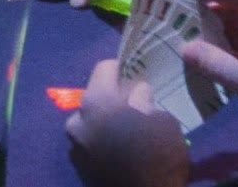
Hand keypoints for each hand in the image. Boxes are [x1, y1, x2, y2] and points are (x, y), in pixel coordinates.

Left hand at [66, 60, 188, 186]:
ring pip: (91, 123)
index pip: (103, 69)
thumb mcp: (164, 123)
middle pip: (95, 98)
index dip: (120, 69)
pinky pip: (90, 145)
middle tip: (135, 108)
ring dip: (106, 124)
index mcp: (96, 103)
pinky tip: (122, 153)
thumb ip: (145, 102)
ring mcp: (74, 146)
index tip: (134, 75)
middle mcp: (77, 120)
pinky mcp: (78, 168)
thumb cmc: (158, 159)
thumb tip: (137, 93)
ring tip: (129, 133)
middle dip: (113, 100)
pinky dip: (102, 144)